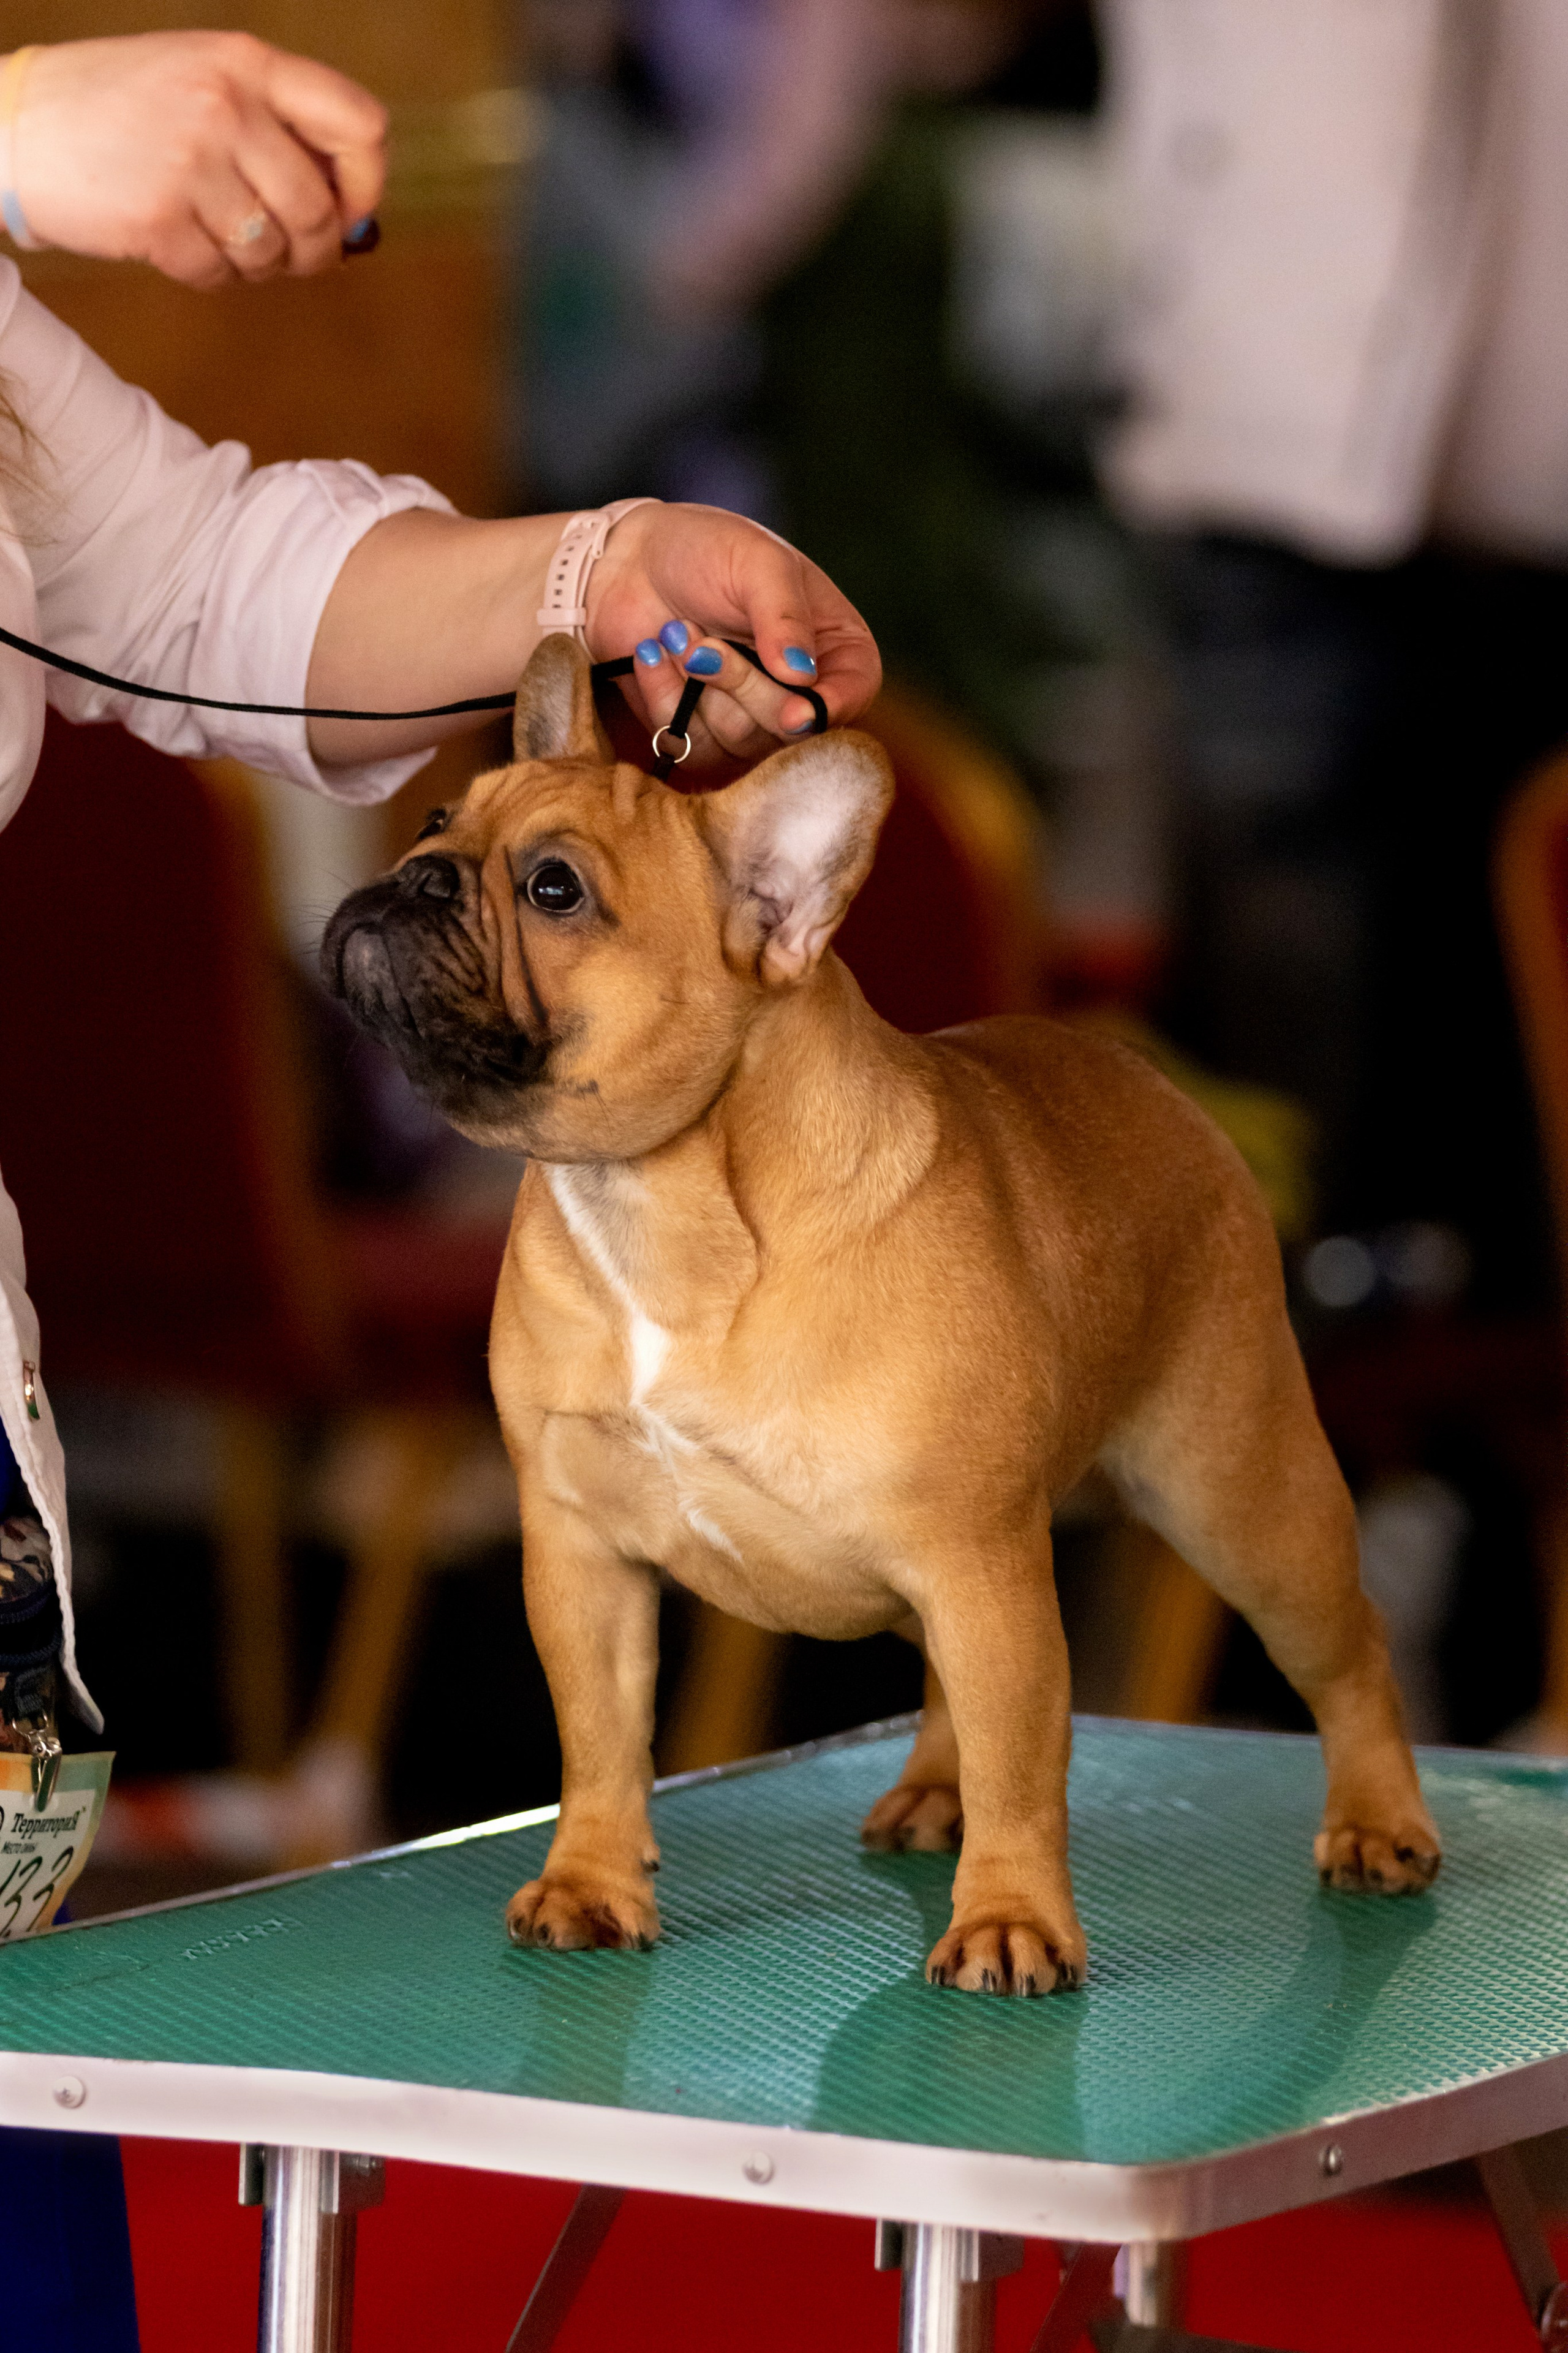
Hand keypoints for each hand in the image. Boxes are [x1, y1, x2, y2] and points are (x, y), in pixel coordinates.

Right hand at [11, 33, 385, 287]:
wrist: (19, 124)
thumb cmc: (119, 110)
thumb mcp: (202, 81)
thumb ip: (274, 127)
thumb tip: (353, 213)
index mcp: (247, 63)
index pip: (359, 124)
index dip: (367, 184)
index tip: (351, 214)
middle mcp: (225, 105)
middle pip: (318, 210)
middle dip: (314, 250)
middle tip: (293, 257)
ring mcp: (191, 161)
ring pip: (273, 251)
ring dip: (258, 266)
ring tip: (223, 240)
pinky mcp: (159, 217)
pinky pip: (220, 274)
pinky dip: (211, 275)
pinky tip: (182, 248)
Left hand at [586, 502, 881, 766]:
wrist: (630, 562)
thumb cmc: (706, 549)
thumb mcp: (756, 563)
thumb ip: (783, 616)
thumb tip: (801, 677)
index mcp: (835, 645)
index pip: (854, 692)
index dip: (827, 710)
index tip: (793, 713)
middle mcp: (801, 691)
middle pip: (790, 729)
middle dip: (740, 684)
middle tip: (704, 641)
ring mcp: (751, 721)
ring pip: (738, 742)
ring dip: (697, 683)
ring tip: (676, 632)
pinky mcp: (702, 737)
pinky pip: (688, 747)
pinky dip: (663, 699)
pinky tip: (651, 655)